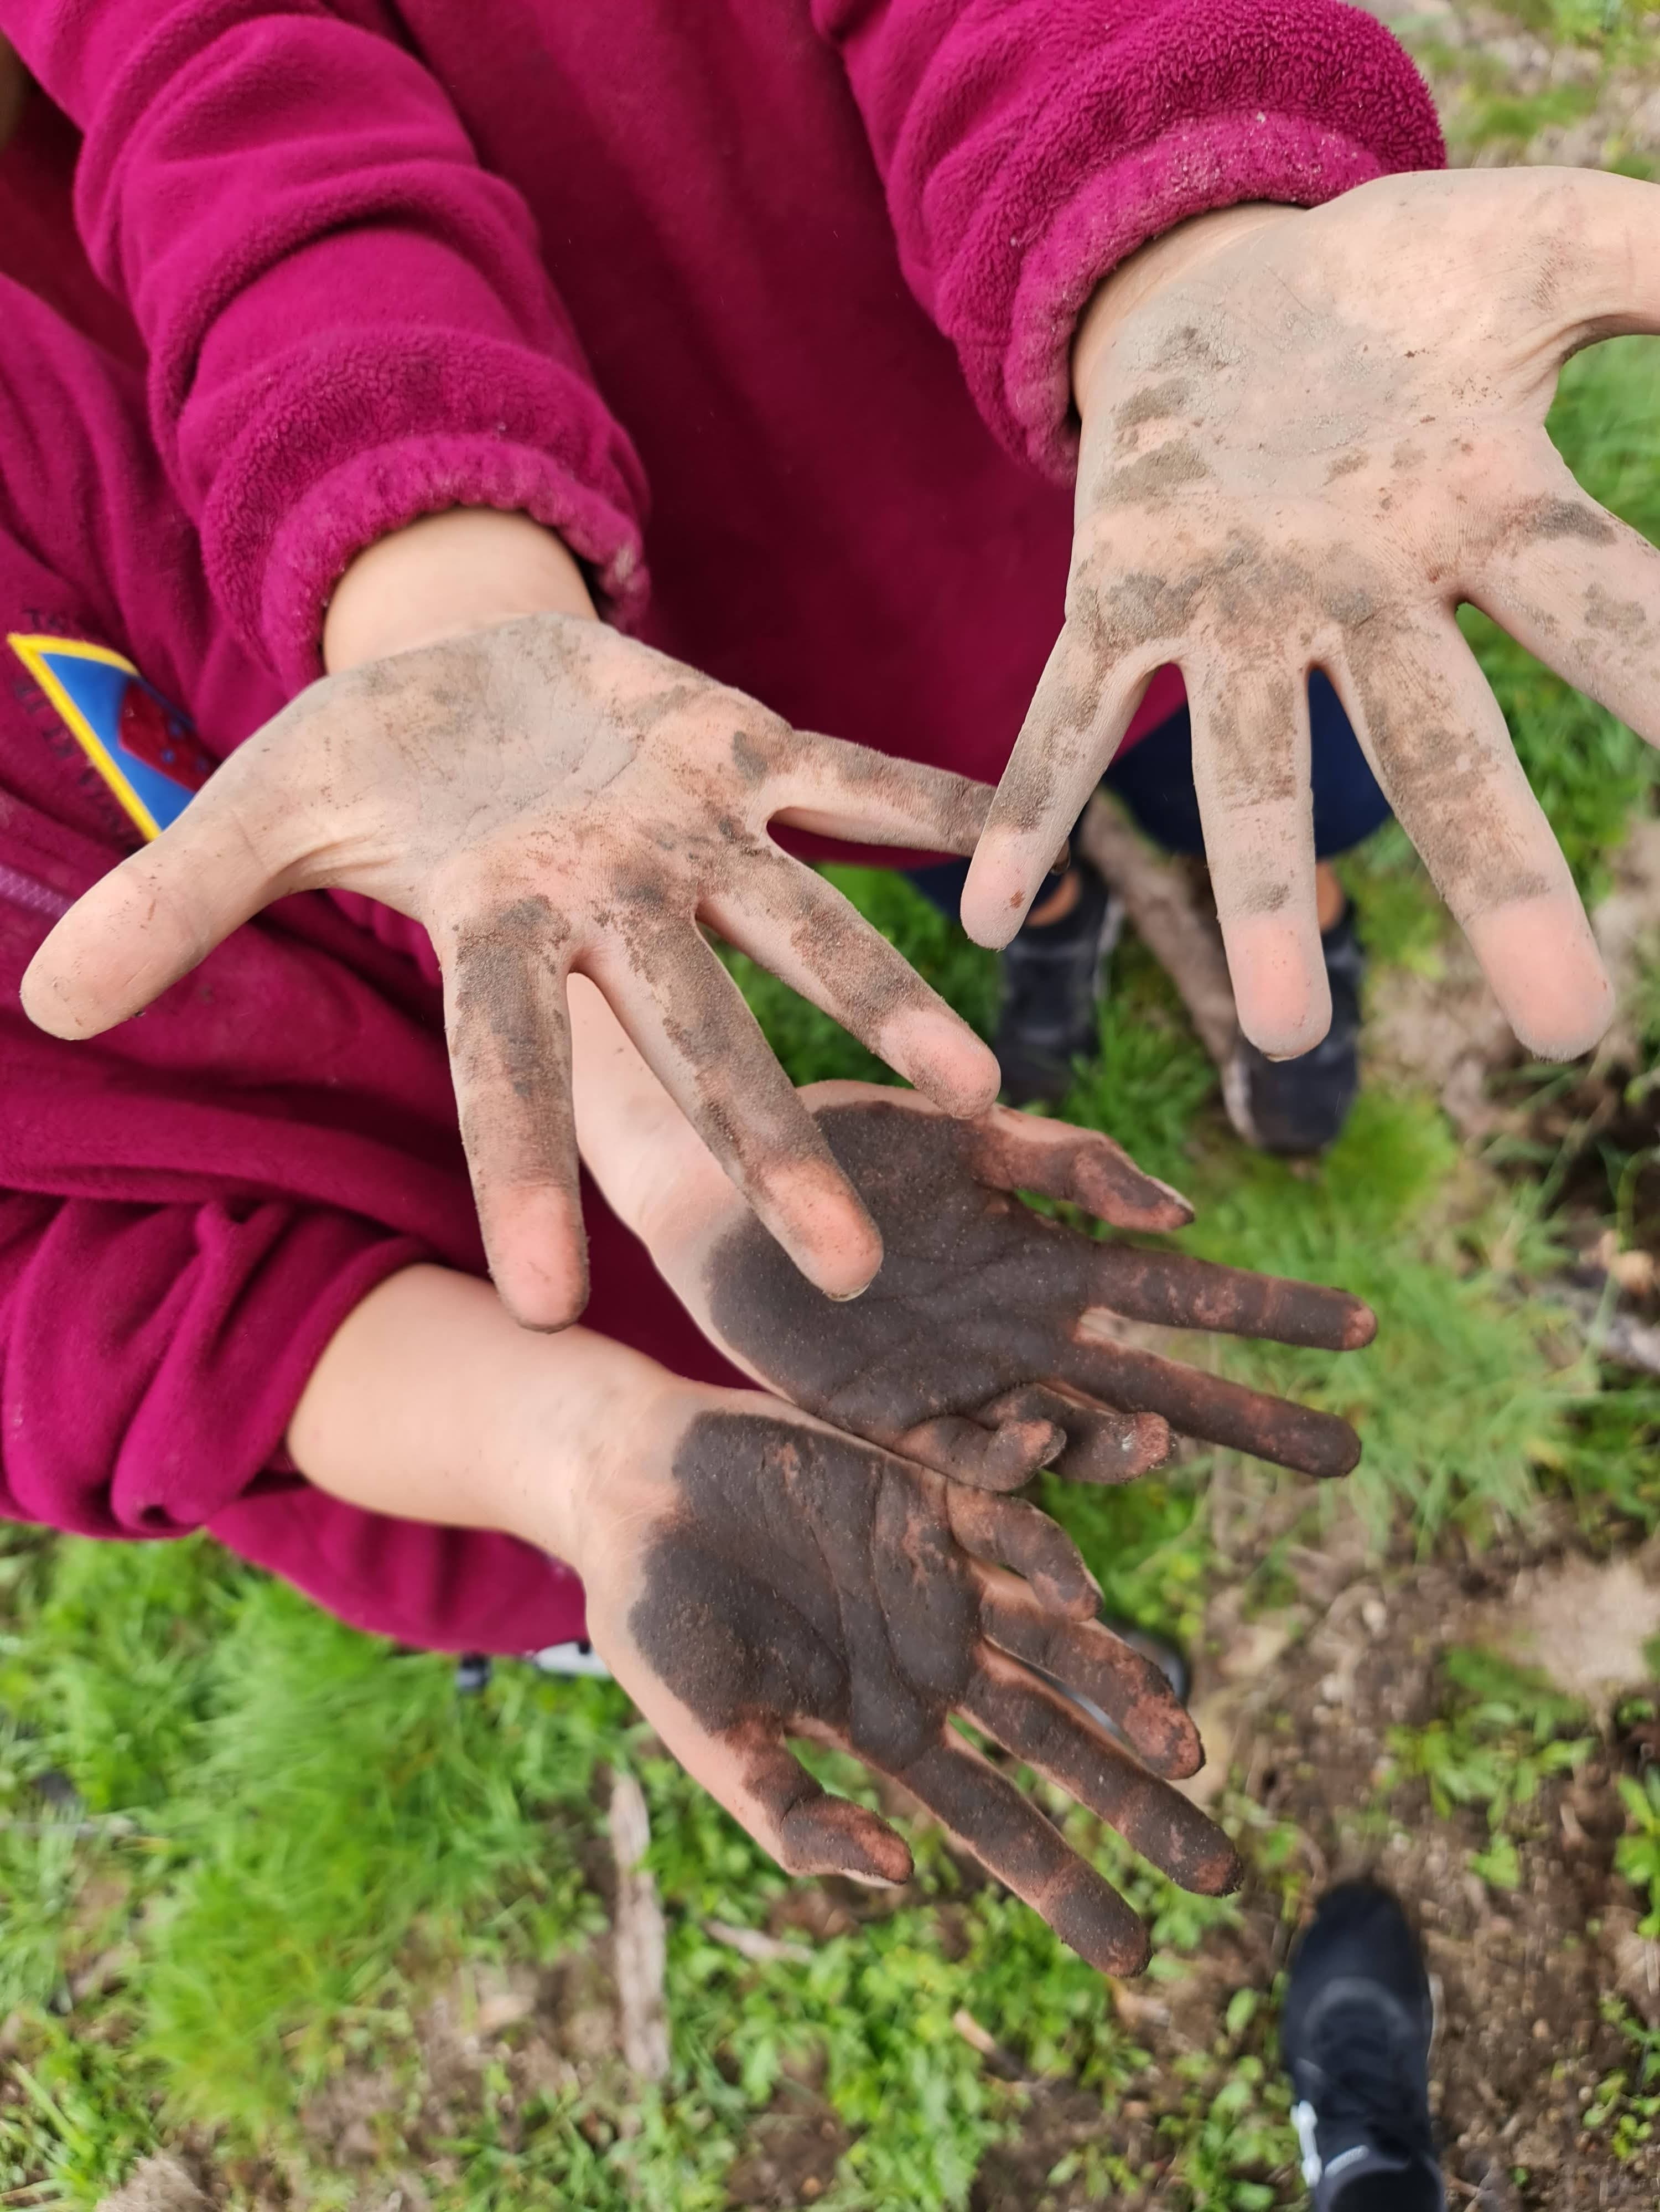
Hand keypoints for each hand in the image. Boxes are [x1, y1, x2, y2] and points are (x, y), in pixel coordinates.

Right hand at [22, 607, 998, 1325]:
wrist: (460, 664)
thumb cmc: (365, 755)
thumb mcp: (260, 809)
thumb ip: (184, 903)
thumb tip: (48, 1009)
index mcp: (500, 928)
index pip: (504, 1071)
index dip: (514, 1176)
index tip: (539, 1304)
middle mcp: (615, 906)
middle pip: (695, 1041)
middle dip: (763, 1148)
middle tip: (839, 1278)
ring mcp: (690, 832)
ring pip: (802, 928)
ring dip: (888, 1003)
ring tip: (981, 1091)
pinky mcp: (742, 746)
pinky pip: (849, 779)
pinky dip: (931, 804)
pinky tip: (1032, 848)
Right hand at [287, 1266, 1237, 1975]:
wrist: (625, 1484)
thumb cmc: (651, 1619)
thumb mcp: (707, 1733)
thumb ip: (789, 1811)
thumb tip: (901, 1877)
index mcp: (883, 1728)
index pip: (995, 1820)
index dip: (1064, 1884)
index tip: (1135, 1956)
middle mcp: (931, 1659)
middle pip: (1056, 1741)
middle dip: (1135, 1804)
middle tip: (1219, 1872)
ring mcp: (935, 1577)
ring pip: (1058, 1642)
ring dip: (1123, 1690)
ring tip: (1189, 1747)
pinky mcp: (922, 1493)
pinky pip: (1004, 1527)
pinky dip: (1045, 1559)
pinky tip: (1085, 1596)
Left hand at [578, 1050, 1374, 1486]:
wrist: (709, 1176)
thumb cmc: (834, 1137)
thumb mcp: (959, 1127)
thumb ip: (1067, 1161)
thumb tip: (1184, 1211)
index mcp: (1049, 1259)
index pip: (1186, 1292)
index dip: (1273, 1313)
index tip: (1364, 1327)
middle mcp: (1023, 1334)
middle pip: (1160, 1386)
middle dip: (1249, 1416)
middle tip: (1344, 1451)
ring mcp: (962, 1384)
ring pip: (1073, 1435)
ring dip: (1126, 1448)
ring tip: (1168, 1444)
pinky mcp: (887, 1421)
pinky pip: (968, 1468)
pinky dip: (1013, 1482)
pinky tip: (1041, 1463)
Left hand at [962, 168, 1659, 1062]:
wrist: (1225, 279)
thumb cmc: (1400, 285)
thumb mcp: (1537, 244)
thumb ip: (1656, 262)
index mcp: (1483, 518)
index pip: (1608, 616)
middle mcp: (1360, 601)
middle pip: (1442, 755)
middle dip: (1498, 886)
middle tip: (1570, 1028)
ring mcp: (1233, 613)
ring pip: (1251, 771)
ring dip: (1260, 895)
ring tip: (1276, 1033)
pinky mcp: (1114, 595)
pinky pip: (1067, 714)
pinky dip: (1029, 807)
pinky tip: (988, 918)